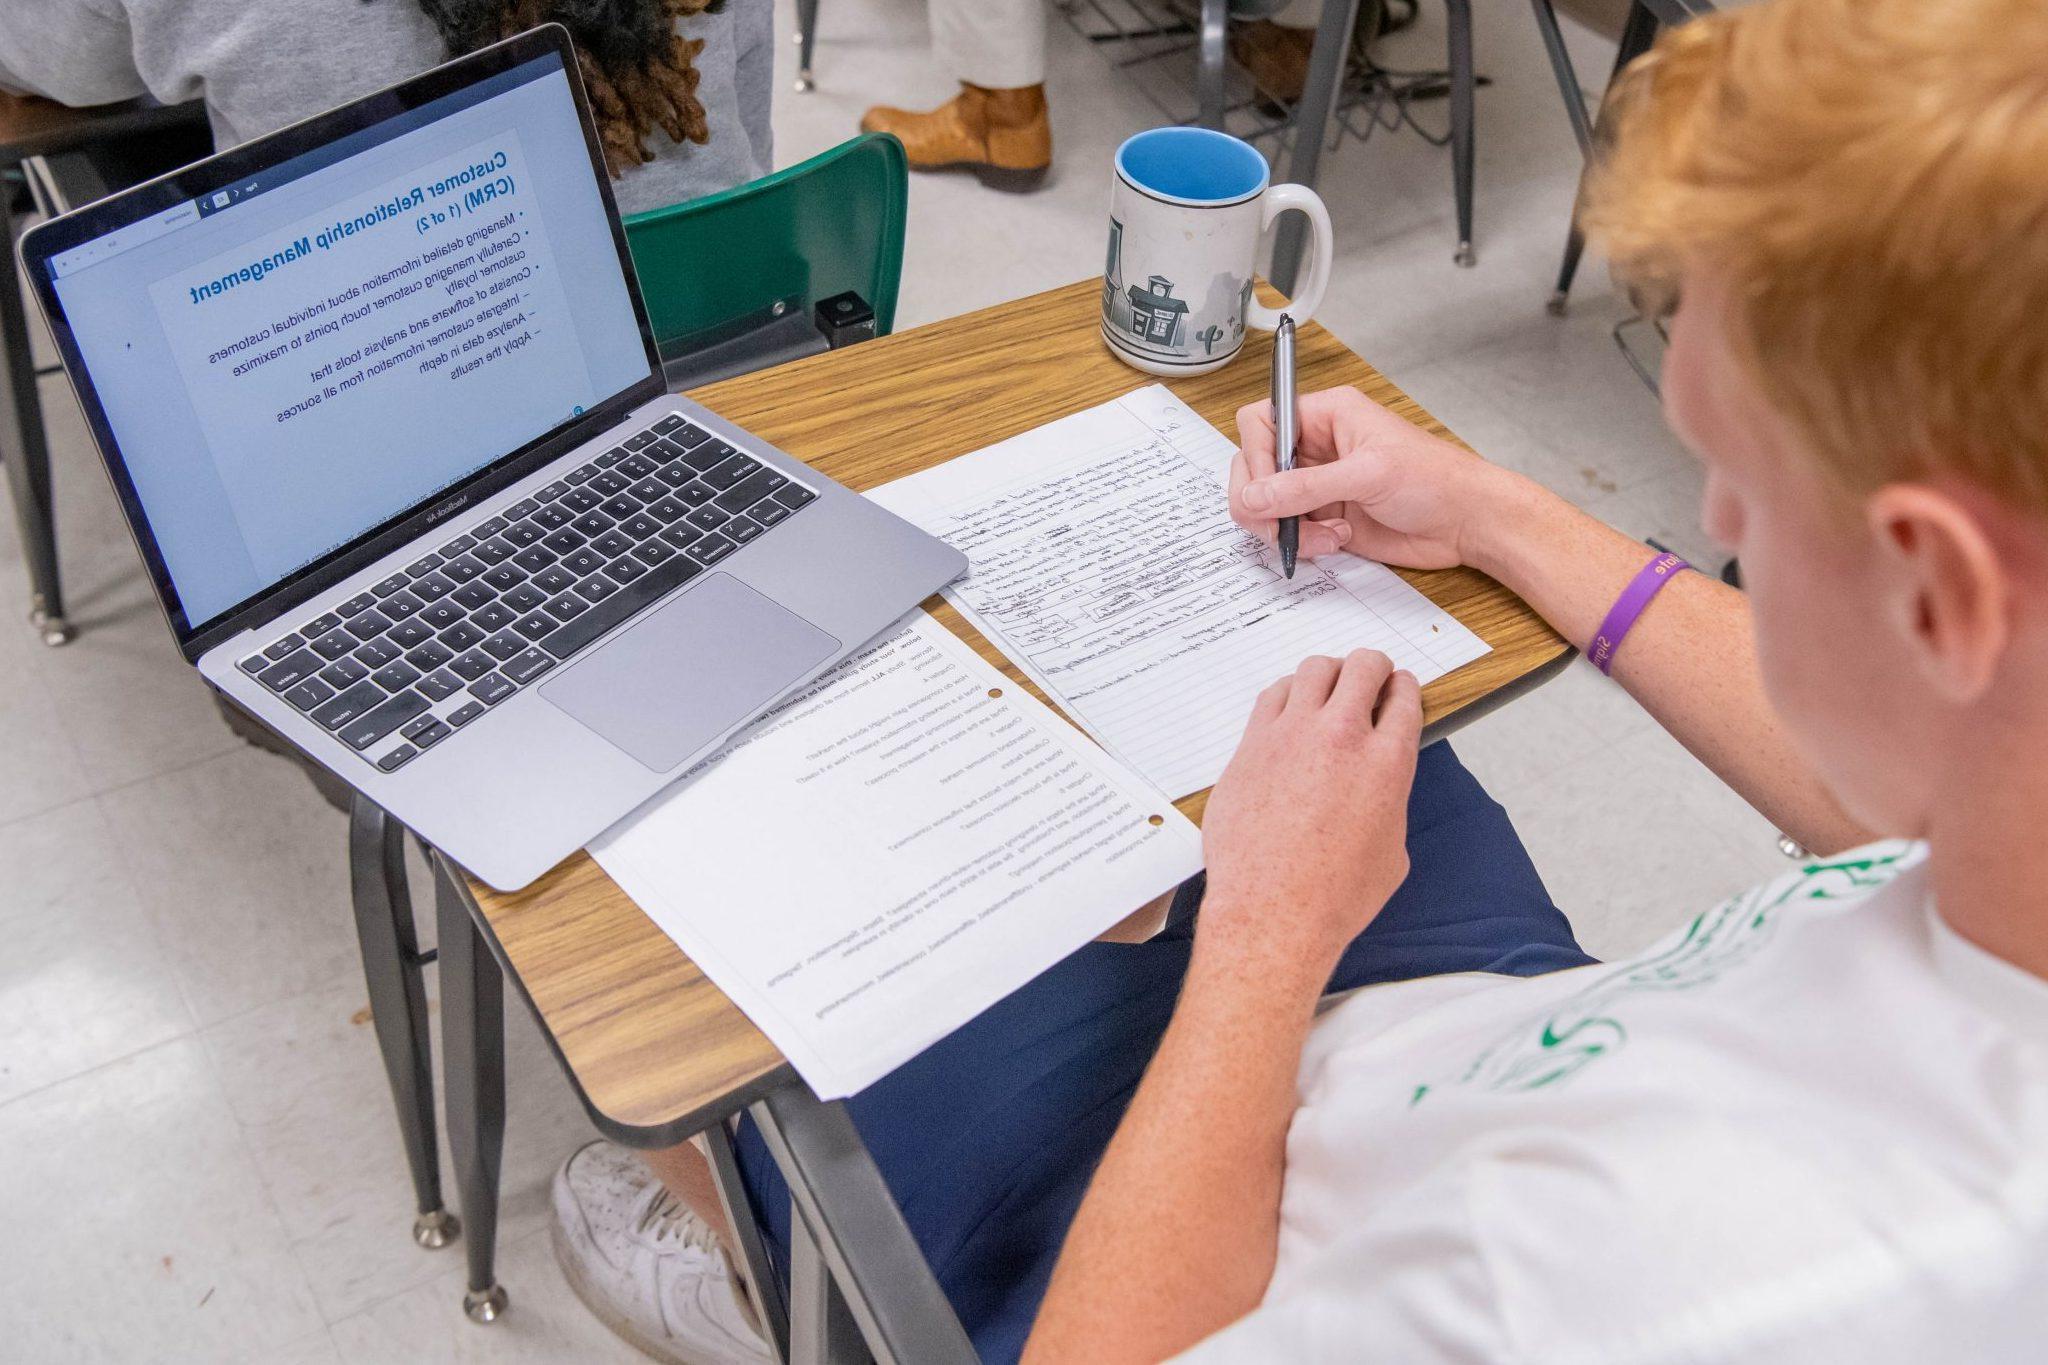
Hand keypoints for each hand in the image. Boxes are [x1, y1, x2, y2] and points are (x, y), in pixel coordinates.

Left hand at [1199, 650, 1422, 970]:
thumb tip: (1379, 786)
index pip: (1404, 696)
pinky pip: (1272, 694)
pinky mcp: (1252, 745)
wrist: (1273, 912)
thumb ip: (1390, 801)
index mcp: (1388, 762)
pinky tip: (1290, 707)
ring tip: (1328, 689)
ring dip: (1329, 673)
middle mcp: (1342, 737)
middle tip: (1368, 679)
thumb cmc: (1334, 895)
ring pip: (1314, 669)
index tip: (1398, 690)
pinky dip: (1287, 692)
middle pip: (1364, 666)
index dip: (1403, 688)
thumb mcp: (1392, 850)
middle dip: (1372, 667)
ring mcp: (1292, 736)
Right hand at [1229, 386, 1525, 570]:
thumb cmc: (1435, 479)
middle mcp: (1316, 447)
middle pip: (1254, 468)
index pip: (1261, 423)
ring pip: (1266, 505)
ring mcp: (1318, 484)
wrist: (1466, 522)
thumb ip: (1306, 487)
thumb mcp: (1368, 474)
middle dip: (1263, 502)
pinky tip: (1336, 541)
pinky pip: (1288, 531)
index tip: (1266, 489)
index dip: (1256, 456)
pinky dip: (1302, 544)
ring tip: (1326, 536)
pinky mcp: (1324, 518)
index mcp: (1326, 415)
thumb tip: (1254, 496)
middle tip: (1280, 525)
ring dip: (1286, 528)